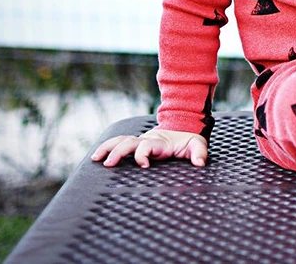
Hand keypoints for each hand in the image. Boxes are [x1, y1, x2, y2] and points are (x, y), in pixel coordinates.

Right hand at [91, 128, 207, 167]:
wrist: (182, 129)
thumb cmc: (188, 141)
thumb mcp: (197, 144)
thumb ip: (199, 152)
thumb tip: (200, 163)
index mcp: (159, 142)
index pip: (147, 146)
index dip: (143, 154)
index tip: (143, 165)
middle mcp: (146, 140)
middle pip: (128, 142)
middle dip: (118, 152)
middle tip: (108, 164)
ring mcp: (139, 142)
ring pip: (120, 141)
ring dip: (108, 148)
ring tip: (95, 159)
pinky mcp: (136, 145)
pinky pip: (119, 143)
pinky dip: (107, 147)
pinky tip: (96, 157)